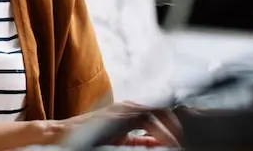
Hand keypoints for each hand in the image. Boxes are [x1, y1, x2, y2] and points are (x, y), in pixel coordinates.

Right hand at [64, 101, 181, 147]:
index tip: (187, 139)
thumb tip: (159, 145)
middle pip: (164, 111)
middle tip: (190, 141)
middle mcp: (129, 107)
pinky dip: (160, 131)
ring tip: (183, 142)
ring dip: (173, 129)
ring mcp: (125, 109)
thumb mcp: (120, 142)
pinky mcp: (120, 115)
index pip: (162, 115)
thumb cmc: (89, 140)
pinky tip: (168, 141)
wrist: (63, 136)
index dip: (176, 126)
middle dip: (179, 126)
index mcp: (131, 113)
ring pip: (159, 113)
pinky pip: (147, 120)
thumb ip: (139, 143)